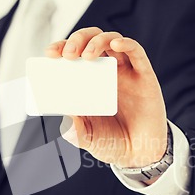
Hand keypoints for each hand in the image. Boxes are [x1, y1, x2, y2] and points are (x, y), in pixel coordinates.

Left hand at [45, 27, 167, 167]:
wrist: (140, 154)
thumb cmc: (111, 142)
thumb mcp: (86, 138)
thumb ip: (73, 131)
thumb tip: (62, 118)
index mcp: (88, 81)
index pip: (72, 54)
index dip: (61, 47)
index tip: (50, 54)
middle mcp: (105, 71)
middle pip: (90, 40)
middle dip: (77, 40)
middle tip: (68, 54)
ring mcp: (125, 71)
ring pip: (111, 40)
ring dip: (97, 41)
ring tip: (87, 55)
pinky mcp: (144, 75)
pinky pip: (137, 52)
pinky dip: (127, 43)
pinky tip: (116, 44)